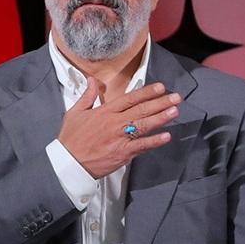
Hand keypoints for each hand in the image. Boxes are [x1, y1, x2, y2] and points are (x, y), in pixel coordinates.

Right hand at [56, 79, 178, 178]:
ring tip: (175, 111)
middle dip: (160, 102)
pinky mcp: (122, 153)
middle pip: (141, 110)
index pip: (130, 98)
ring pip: (144, 125)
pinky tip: (166, 136)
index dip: (146, 92)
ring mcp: (119, 138)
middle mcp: (114, 123)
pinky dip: (154, 141)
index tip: (160, 87)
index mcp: (104, 112)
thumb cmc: (70, 139)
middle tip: (176, 97)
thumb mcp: (74, 113)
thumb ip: (87, 96)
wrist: (68, 163)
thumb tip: (91, 80)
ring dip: (161, 118)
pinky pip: (141, 146)